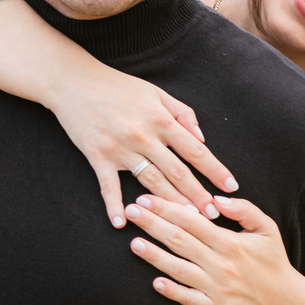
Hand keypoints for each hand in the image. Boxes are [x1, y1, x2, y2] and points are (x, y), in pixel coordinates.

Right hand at [45, 66, 238, 227]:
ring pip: (150, 182)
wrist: (75, 82)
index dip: (215, 171)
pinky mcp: (97, 156)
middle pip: (177, 172)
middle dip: (198, 195)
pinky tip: (121, 223)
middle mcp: (144, 136)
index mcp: (162, 120)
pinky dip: (114, 204)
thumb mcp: (157, 93)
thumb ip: (183, 114)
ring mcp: (120, 148)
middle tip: (214, 215)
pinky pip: (108, 185)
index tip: (230, 187)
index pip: (196, 151)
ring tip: (187, 222)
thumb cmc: (119, 87)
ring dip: (170, 203)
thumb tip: (202, 138)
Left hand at [124, 194, 301, 304]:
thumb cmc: (274, 261)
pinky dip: (171, 291)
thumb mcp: (267, 228)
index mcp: (230, 242)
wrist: (285, 302)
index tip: (146, 199)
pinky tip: (154, 282)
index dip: (167, 208)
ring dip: (154, 256)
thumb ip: (244, 210)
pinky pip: (188, 299)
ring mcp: (215, 288)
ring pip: (178, 269)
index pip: (192, 221)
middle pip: (179, 241)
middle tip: (130, 212)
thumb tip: (217, 199)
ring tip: (133, 243)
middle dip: (152, 225)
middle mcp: (220, 264)